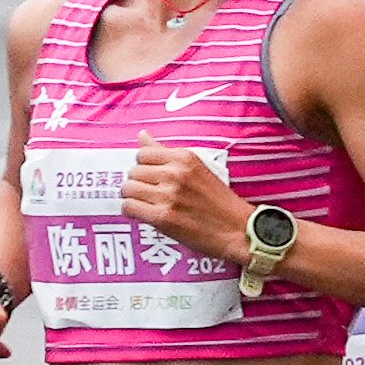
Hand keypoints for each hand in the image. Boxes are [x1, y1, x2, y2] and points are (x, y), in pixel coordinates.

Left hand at [121, 141, 250, 262]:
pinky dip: (132, 212)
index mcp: (184, 158)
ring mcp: (168, 195)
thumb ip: (166, 153)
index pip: (143, 154)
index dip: (143, 167)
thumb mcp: (197, 168)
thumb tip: (142, 135)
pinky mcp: (163, 216)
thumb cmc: (219, 202)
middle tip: (147, 193)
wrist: (236, 229)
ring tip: (145, 204)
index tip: (150, 177)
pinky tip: (143, 215)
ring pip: (128, 189)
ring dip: (133, 198)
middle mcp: (175, 173)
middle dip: (137, 183)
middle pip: (133, 171)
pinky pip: (130, 207)